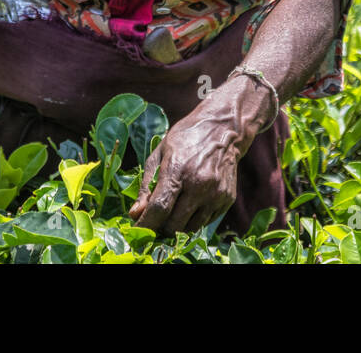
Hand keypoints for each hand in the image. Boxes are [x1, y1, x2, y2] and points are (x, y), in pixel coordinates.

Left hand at [128, 79, 263, 234]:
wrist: (223, 129)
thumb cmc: (185, 139)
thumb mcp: (159, 154)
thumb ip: (146, 186)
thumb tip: (134, 214)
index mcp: (178, 169)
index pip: (159, 208)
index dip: (145, 224)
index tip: (137, 231)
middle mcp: (199, 183)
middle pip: (174, 224)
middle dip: (160, 227)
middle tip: (156, 219)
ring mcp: (216, 193)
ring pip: (190, 228)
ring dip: (178, 226)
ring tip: (174, 210)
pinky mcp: (227, 199)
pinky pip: (205, 222)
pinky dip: (194, 219)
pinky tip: (192, 203)